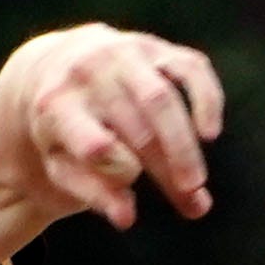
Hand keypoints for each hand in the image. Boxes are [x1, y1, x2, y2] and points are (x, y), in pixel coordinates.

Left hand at [6, 24, 224, 230]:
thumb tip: (126, 218)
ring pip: (162, 101)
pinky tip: (210, 133)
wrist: (54, 68)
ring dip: (185, 146)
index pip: (96, 146)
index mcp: (56, 105)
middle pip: (135, 129)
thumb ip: (90, 192)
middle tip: (188, 202)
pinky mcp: (153, 47)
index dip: (119, 173)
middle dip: (166, 170)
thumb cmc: (61, 131)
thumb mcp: (59, 164)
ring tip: (197, 184)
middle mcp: (87, 72)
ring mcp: (122, 54)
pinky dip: (206, 98)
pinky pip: (190, 68)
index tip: (129, 195)